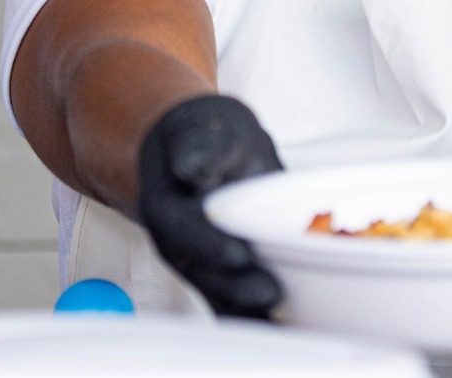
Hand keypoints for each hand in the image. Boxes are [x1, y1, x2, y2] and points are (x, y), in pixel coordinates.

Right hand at [137, 94, 284, 316]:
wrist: (196, 149)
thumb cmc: (207, 136)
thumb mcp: (205, 127)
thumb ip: (200, 147)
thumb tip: (192, 168)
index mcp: (167, 203)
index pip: (184, 230)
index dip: (209, 245)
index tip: (238, 254)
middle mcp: (175, 241)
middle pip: (201, 272)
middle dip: (236, 286)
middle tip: (272, 292)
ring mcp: (194, 261)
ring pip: (215, 293)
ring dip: (247, 307)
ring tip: (284, 314)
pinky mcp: (216, 273)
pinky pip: (230, 300)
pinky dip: (253, 314)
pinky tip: (283, 323)